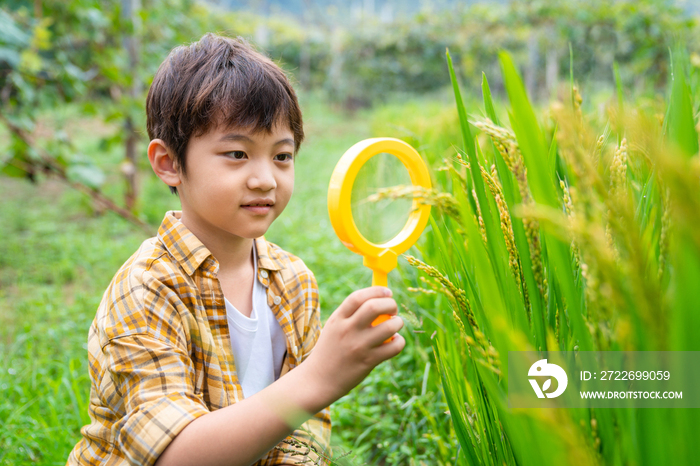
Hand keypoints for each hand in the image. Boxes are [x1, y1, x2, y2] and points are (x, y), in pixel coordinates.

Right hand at [302, 286, 404, 404]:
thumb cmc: (330, 350)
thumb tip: (379, 300)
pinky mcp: (368, 361)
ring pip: (389, 327)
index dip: (377, 291)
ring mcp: (359, 346)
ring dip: (398, 323)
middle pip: (374, 307)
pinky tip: (394, 342)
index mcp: (338, 319)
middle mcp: (348, 330)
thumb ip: (351, 314)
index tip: (387, 293)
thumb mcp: (334, 327)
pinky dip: (399, 342)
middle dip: (390, 304)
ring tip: (395, 325)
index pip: (358, 297)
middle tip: (393, 310)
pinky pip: (394, 347)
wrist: (318, 380)